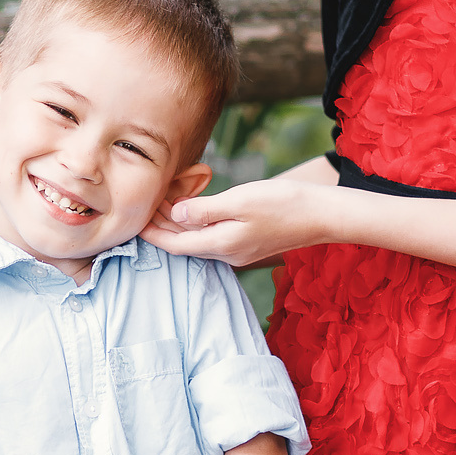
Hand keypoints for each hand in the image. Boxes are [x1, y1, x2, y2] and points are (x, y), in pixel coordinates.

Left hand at [145, 179, 332, 269]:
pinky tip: (194, 209)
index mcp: (221, 245)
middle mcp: (226, 254)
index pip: (174, 244)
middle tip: (144, 205)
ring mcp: (238, 251)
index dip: (151, 233)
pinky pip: (213, 237)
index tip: (133, 219)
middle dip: (161, 227)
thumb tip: (175, 215)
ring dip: (178, 225)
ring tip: (163, 203)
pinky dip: (197, 224)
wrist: (322, 215)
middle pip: (183, 244)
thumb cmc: (284, 204)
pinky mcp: (248, 243)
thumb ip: (205, 210)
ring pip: (198, 241)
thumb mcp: (240, 201)